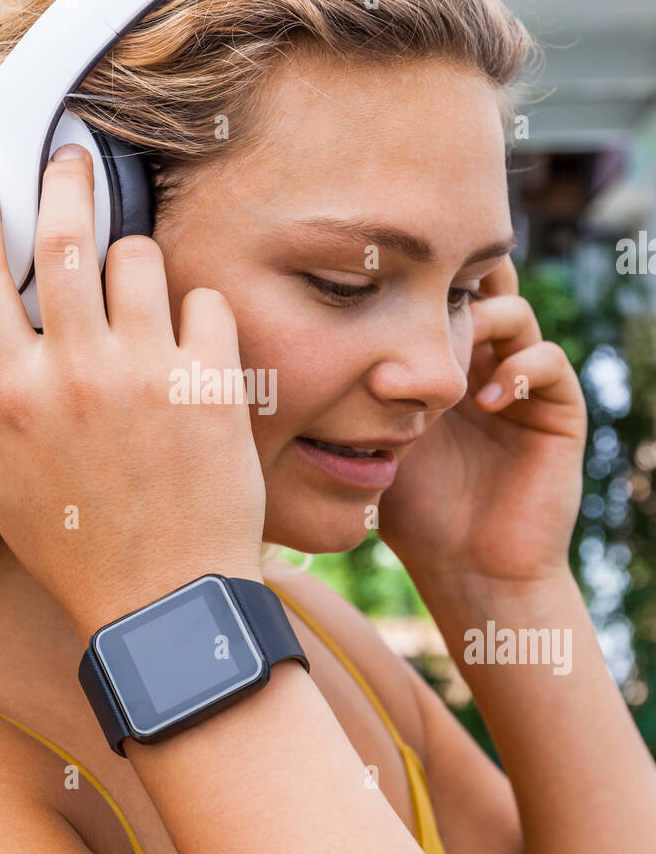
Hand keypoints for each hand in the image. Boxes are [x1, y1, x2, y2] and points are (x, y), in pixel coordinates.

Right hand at [0, 147, 265, 644]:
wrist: (167, 601)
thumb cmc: (77, 548)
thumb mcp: (0, 488)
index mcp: (18, 393)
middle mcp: (80, 371)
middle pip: (67, 237)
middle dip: (67, 178)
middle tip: (73, 158)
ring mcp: (150, 373)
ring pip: (142, 258)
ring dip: (137, 264)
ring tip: (141, 296)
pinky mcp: (212, 385)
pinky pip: (207, 302)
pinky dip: (198, 316)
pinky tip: (192, 351)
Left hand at [377, 256, 587, 589]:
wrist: (468, 570)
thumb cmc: (411, 514)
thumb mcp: (369, 442)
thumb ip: (349, 397)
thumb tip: (296, 351)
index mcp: (439, 365)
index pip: (435, 299)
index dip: (414, 283)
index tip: (379, 285)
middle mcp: (483, 365)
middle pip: (480, 290)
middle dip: (452, 284)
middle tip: (420, 294)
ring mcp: (523, 384)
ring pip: (515, 313)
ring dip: (482, 319)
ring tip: (446, 351)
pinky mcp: (557, 411)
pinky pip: (548, 361)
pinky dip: (519, 367)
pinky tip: (483, 401)